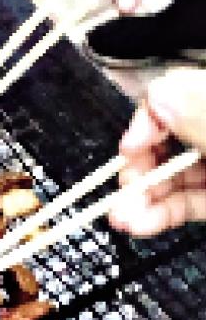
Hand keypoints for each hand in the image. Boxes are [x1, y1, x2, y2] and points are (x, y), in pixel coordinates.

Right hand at [110, 68, 205, 236]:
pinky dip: (160, 214)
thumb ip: (199, 114)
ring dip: (141, 198)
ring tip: (121, 220)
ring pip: (172, 175)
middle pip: (165, 140)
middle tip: (120, 196)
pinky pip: (187, 201)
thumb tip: (159, 94)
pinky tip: (138, 225)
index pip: (170, 96)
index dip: (144, 122)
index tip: (130, 149)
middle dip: (137, 170)